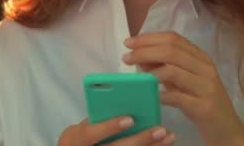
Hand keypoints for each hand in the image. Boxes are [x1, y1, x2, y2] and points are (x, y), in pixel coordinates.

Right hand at [57, 116, 175, 145]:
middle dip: (140, 139)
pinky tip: (164, 145)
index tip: (130, 119)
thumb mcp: (82, 128)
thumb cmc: (82, 140)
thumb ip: (98, 118)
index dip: (110, 127)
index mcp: (74, 140)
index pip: (90, 134)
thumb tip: (124, 102)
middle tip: (160, 129)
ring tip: (168, 136)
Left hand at [122, 32, 243, 145]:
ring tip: (134, 74)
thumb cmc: (202, 101)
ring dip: (149, 70)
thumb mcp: (184, 81)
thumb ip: (166, 68)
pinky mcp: (203, 106)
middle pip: (171, 50)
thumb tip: (141, 57)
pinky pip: (176, 96)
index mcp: (200, 57)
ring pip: (173, 70)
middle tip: (126, 57)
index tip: (129, 42)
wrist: (226, 127)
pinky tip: (149, 95)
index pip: (173, 38)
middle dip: (145, 51)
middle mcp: (205, 67)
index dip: (149, 38)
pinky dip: (159, 93)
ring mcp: (206, 86)